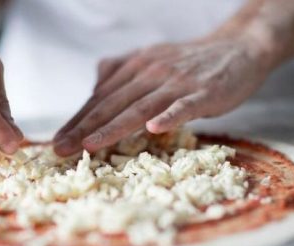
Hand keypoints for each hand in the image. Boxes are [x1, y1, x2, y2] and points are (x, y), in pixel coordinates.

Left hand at [54, 33, 271, 155]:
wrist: (237, 48)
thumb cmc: (189, 62)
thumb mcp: (150, 60)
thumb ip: (121, 71)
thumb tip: (95, 86)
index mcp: (135, 68)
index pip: (101, 98)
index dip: (77, 120)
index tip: (57, 141)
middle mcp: (151, 72)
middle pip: (112, 104)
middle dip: (83, 128)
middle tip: (60, 150)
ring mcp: (177, 82)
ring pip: (140, 107)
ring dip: (113, 127)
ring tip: (89, 146)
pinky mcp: (204, 92)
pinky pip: (184, 106)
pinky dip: (169, 117)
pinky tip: (154, 129)